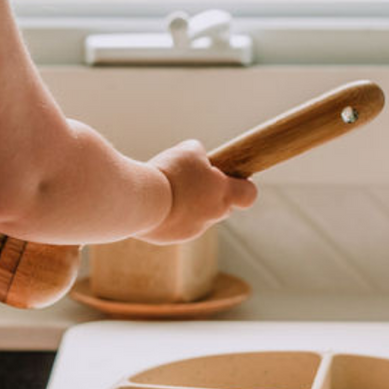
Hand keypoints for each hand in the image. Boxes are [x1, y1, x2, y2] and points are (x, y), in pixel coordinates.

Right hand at [139, 140, 256, 243]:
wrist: (139, 201)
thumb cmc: (169, 174)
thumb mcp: (189, 151)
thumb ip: (200, 154)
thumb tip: (199, 159)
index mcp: (222, 194)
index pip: (248, 194)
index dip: (243, 185)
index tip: (231, 177)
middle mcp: (211, 216)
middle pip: (222, 207)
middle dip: (210, 194)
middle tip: (192, 180)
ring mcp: (191, 230)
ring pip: (196, 215)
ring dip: (187, 204)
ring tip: (166, 188)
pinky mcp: (171, 237)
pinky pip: (175, 223)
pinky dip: (168, 213)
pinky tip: (154, 201)